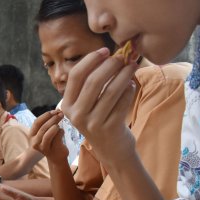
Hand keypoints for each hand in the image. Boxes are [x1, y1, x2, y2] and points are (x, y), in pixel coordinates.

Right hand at [29, 110, 68, 160]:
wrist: (55, 158)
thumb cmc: (51, 142)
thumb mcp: (45, 132)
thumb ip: (48, 123)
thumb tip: (57, 110)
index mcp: (32, 135)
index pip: (37, 122)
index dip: (45, 115)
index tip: (54, 111)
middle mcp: (35, 142)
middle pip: (43, 128)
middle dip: (53, 119)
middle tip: (61, 114)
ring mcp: (42, 147)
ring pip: (47, 135)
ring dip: (55, 127)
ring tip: (60, 124)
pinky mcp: (51, 151)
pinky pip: (56, 138)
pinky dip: (61, 132)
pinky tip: (62, 132)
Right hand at [60, 47, 137, 166]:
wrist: (111, 149)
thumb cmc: (100, 119)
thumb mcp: (87, 104)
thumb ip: (91, 83)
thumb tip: (109, 54)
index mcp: (67, 105)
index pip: (76, 76)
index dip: (91, 60)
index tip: (105, 50)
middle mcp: (76, 115)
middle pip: (93, 81)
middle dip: (110, 65)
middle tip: (123, 57)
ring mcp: (92, 123)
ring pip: (110, 91)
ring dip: (124, 74)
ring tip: (132, 66)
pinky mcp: (110, 128)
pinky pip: (123, 102)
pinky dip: (129, 90)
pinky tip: (132, 85)